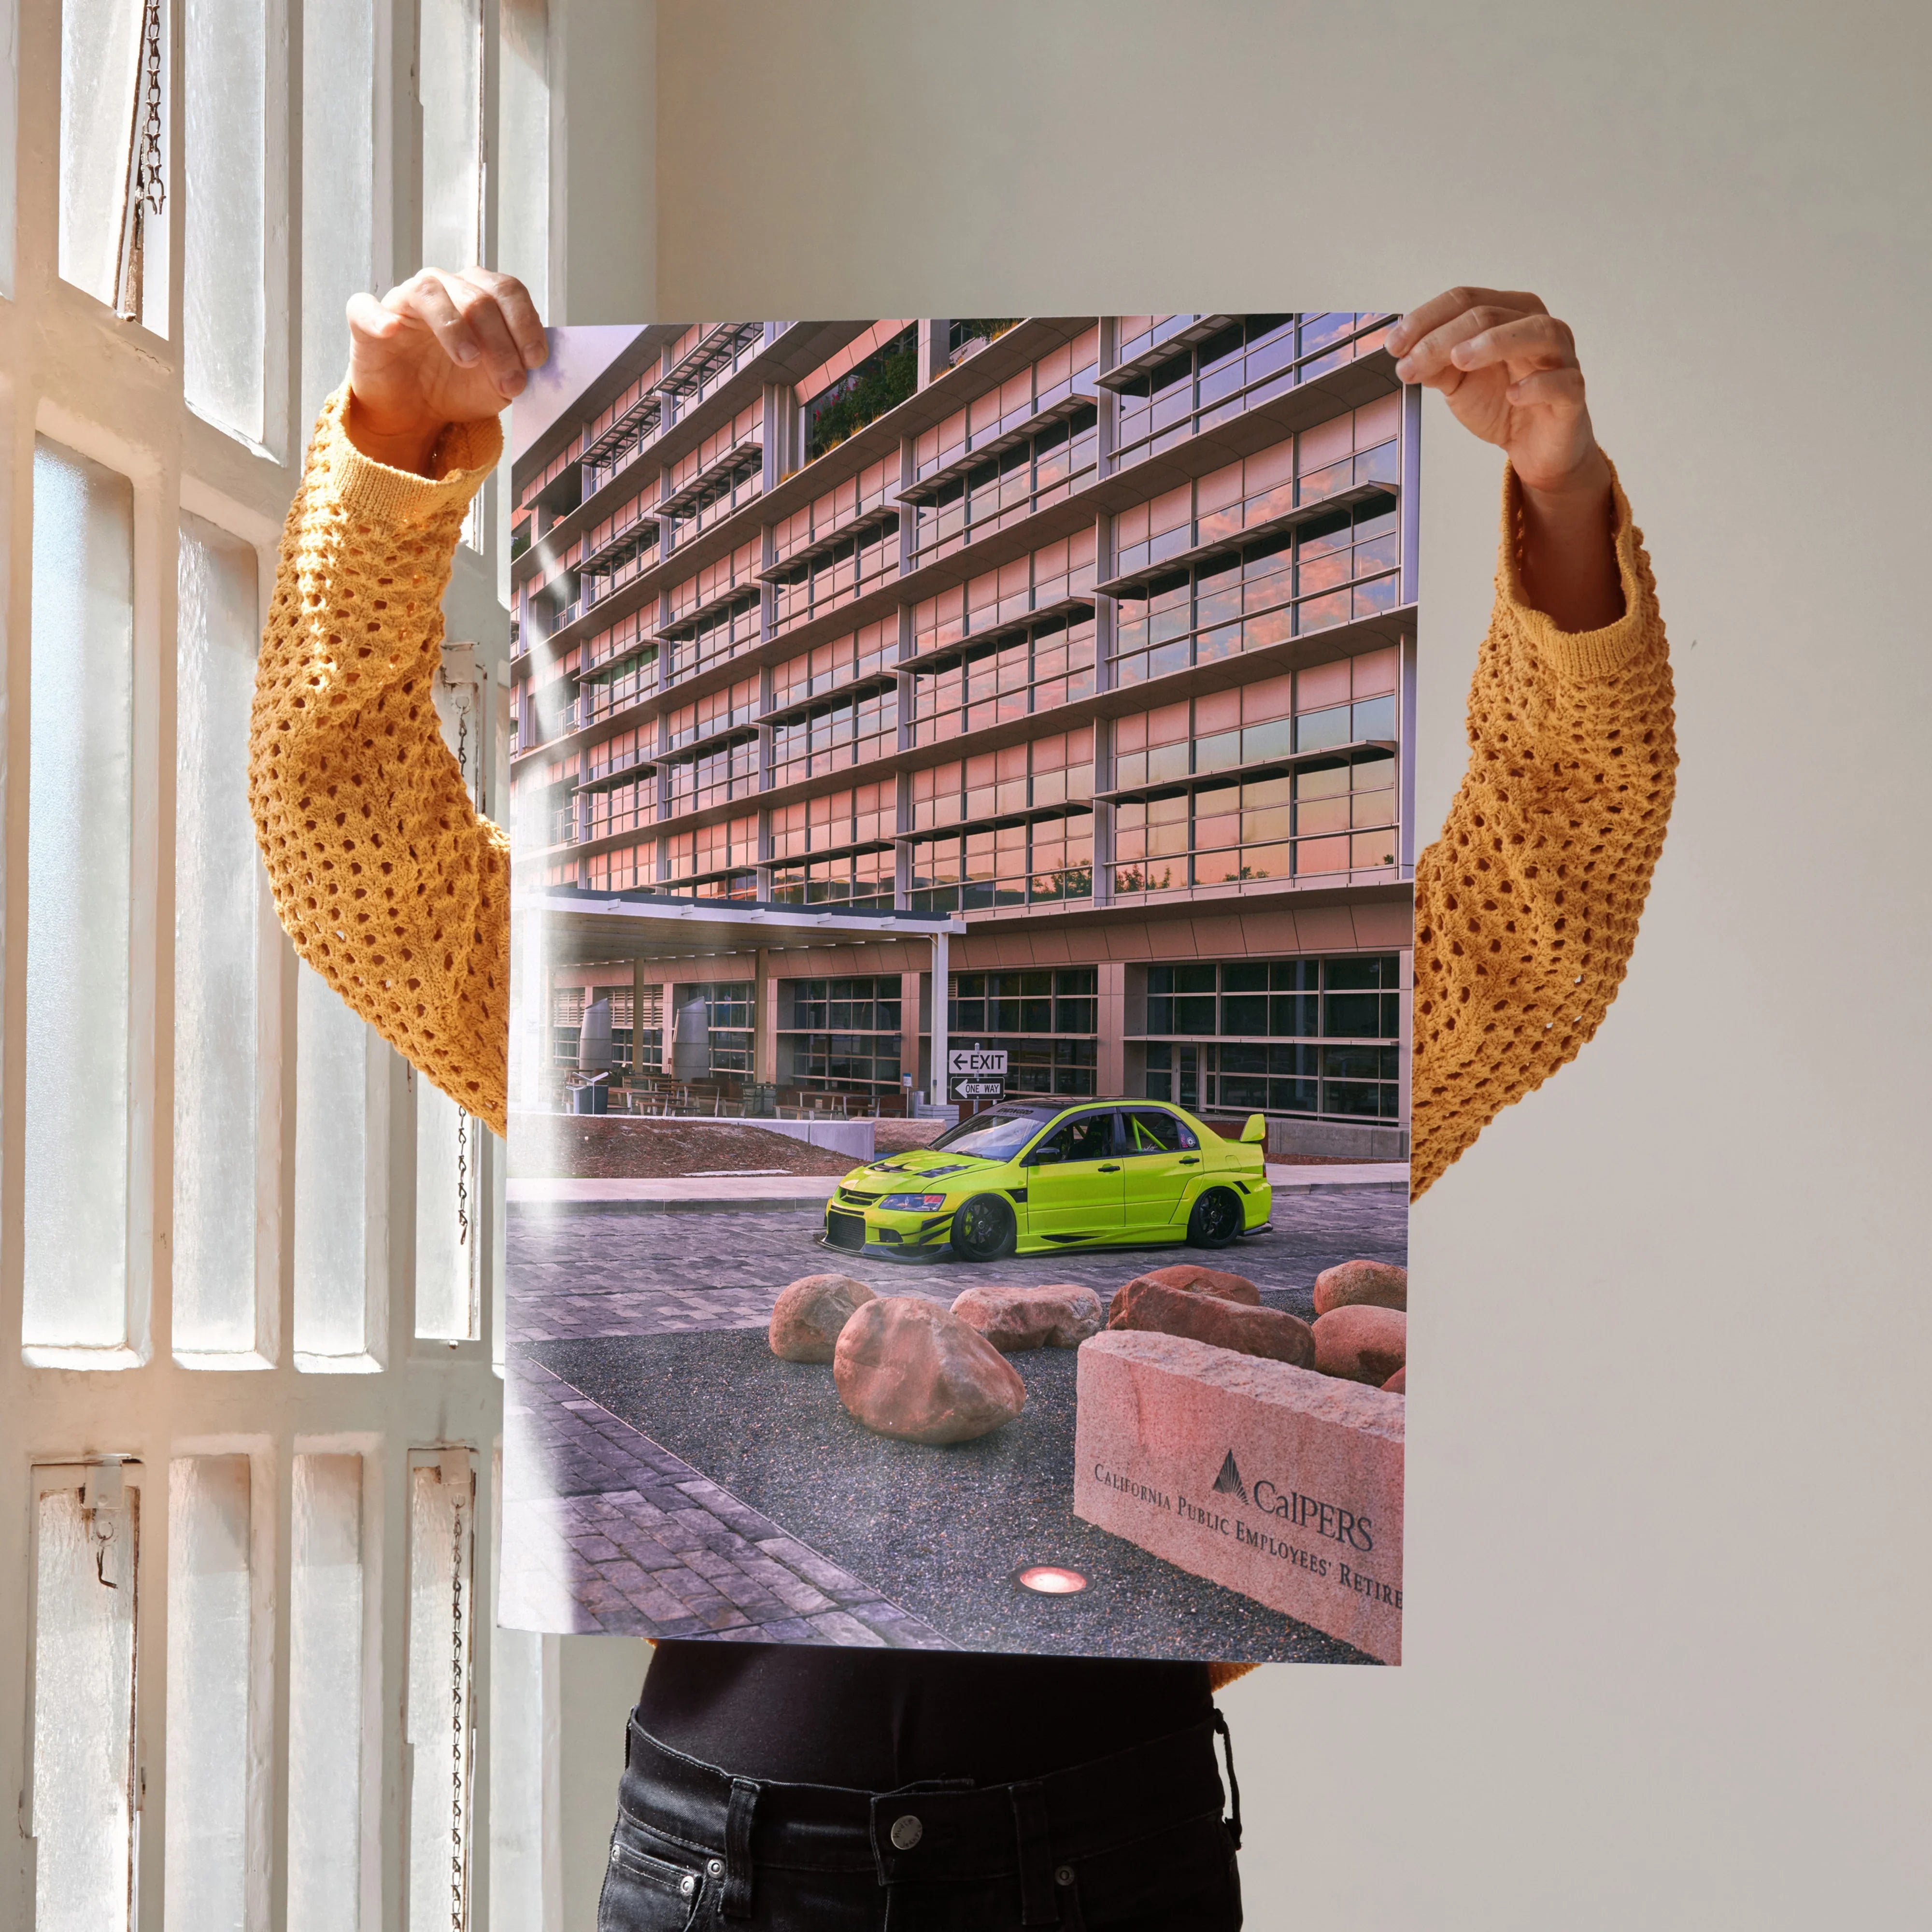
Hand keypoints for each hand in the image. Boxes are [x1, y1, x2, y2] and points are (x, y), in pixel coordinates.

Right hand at [344, 268, 547, 473]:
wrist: (415, 412)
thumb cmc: (456, 387)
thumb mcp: (497, 384)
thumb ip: (517, 369)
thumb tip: (535, 365)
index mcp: (479, 295)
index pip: (508, 292)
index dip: (525, 323)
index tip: (536, 360)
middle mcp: (444, 288)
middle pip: (477, 297)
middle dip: (500, 342)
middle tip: (510, 381)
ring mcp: (405, 300)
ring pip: (430, 293)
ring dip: (454, 327)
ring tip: (469, 360)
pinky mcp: (367, 320)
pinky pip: (366, 307)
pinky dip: (378, 317)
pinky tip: (391, 331)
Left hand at [1387, 288, 1622, 629]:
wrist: (1534, 447)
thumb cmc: (1501, 403)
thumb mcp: (1458, 382)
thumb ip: (1435, 364)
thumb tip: (1405, 353)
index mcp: (1508, 314)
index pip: (1466, 299)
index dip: (1426, 319)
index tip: (1393, 345)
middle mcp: (1537, 326)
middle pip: (1491, 314)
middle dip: (1444, 337)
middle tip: (1412, 362)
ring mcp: (1560, 358)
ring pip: (1536, 332)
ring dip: (1494, 342)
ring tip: (1459, 360)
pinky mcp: (1572, 394)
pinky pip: (1562, 382)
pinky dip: (1537, 385)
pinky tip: (1513, 394)